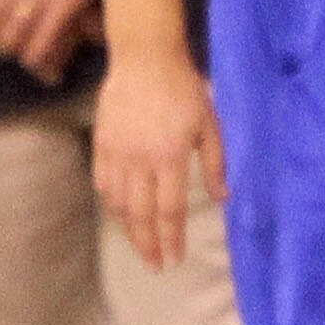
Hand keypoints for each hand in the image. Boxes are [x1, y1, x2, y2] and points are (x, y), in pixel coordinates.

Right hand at [93, 41, 223, 271]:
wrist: (145, 59)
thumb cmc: (184, 91)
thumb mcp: (210, 126)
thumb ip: (215, 164)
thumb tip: (223, 198)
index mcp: (170, 156)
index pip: (169, 209)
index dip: (172, 238)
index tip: (175, 258)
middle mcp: (140, 160)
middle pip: (141, 213)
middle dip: (148, 244)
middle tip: (155, 265)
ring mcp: (117, 152)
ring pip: (117, 202)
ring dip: (128, 228)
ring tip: (140, 245)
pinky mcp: (102, 143)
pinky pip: (102, 182)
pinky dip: (110, 203)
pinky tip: (119, 214)